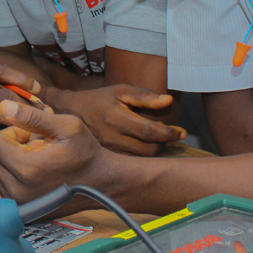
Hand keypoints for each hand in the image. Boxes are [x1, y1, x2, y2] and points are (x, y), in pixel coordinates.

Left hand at [0, 100, 112, 202]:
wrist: (101, 182)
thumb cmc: (86, 153)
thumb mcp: (66, 126)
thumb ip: (32, 117)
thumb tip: (4, 107)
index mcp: (26, 168)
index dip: (13, 133)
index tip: (33, 135)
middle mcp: (18, 189)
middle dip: (12, 146)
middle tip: (37, 146)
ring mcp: (19, 202)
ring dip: (13, 160)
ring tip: (39, 159)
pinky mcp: (22, 208)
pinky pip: (4, 184)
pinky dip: (15, 175)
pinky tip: (37, 172)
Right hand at [50, 85, 182, 155]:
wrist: (71, 112)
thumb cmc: (99, 99)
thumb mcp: (120, 91)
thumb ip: (145, 96)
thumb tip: (168, 101)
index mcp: (117, 118)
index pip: (150, 132)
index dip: (169, 134)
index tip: (182, 132)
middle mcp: (112, 137)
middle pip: (149, 149)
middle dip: (163, 143)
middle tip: (167, 134)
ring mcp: (108, 150)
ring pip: (141, 158)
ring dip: (153, 150)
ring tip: (155, 139)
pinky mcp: (106, 157)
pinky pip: (131, 162)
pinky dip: (141, 155)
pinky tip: (143, 146)